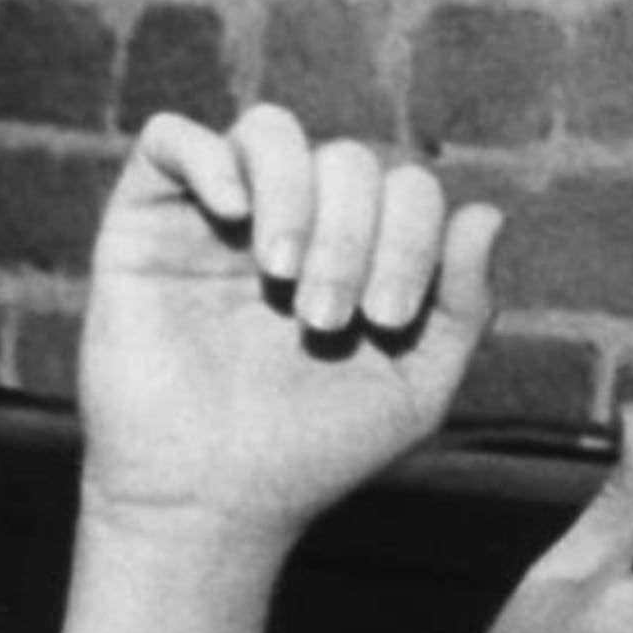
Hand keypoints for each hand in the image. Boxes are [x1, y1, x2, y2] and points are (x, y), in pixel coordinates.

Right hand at [80, 111, 498, 540]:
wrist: (211, 499)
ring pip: (272, 132)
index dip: (413, 240)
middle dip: (353, 237)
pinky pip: (171, 138)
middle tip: (328, 319)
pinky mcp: (146, 219)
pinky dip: (211, 159)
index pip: (408, 189)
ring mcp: (220, 215)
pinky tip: (234, 216)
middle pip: (349, 160)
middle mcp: (296, 219)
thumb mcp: (415, 386)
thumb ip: (462, 305)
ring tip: (282, 276)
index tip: (386, 320)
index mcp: (362, 251)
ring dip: (296, 199)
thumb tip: (486, 213)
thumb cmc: (314, 448)